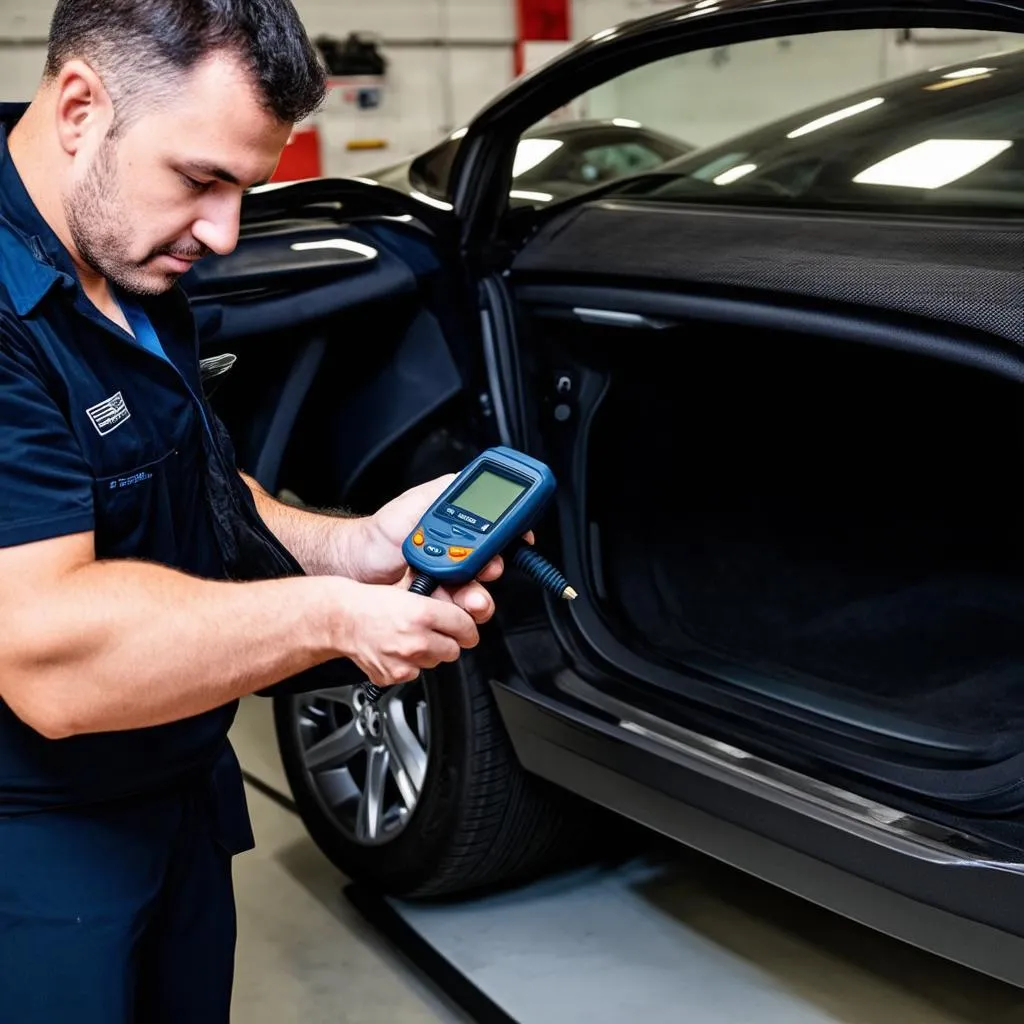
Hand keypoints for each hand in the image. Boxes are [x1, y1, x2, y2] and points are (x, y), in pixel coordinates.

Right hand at [330, 577, 479, 686]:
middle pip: (454, 651)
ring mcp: (405, 661)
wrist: (342, 621)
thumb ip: (438, 605)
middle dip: (447, 642)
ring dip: (427, 654)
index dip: (467, 628)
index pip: (465, 628)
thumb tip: (462, 615)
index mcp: (423, 614)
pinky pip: (414, 674)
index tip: (466, 630)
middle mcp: (416, 640)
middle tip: (433, 633)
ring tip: (408, 639)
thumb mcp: (409, 593)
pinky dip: (409, 665)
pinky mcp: (394, 676)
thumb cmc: (371, 604)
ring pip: (434, 663)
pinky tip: (396, 651)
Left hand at [352, 475, 533, 624]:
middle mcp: (460, 554)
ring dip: (479, 596)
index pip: (497, 532)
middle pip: (493, 565)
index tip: (521, 540)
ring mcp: (450, 580)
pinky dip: (456, 610)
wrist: (356, 566)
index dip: (513, 537)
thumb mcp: (417, 501)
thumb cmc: (382, 533)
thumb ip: (446, 489)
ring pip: (478, 592)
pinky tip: (445, 603)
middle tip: (489, 569)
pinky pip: (456, 610)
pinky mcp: (438, 602)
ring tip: (470, 595)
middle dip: (495, 569)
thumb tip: (472, 477)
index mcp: (460, 528)